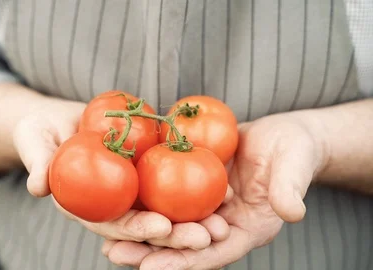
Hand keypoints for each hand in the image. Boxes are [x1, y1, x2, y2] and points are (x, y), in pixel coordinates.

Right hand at [12, 89, 232, 250]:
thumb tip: (37, 186)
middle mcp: (113, 204)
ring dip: (195, 216)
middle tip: (207, 235)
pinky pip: (173, 177)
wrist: (60, 121)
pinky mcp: (146, 170)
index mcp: (87, 207)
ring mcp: (132, 189)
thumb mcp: (34, 141)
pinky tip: (224, 187)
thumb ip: (38, 162)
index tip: (162, 228)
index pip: (112, 224)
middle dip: (176, 234)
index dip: (136, 230)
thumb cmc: (40, 132)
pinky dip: (197, 183)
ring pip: (165, 207)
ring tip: (223, 220)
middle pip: (146, 223)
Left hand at [102, 112, 328, 268]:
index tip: (151, 269)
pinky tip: (119, 205)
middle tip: (115, 254)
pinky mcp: (196, 187)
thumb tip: (293, 212)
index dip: (183, 263)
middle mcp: (223, 224)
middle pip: (184, 246)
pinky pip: (169, 198)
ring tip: (107, 239)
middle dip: (150, 252)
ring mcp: (208, 207)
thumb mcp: (294, 166)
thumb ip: (291, 189)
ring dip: (141, 233)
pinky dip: (146, 204)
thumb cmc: (294, 151)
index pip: (213, 253)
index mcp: (247, 229)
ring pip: (172, 225)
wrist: (283, 135)